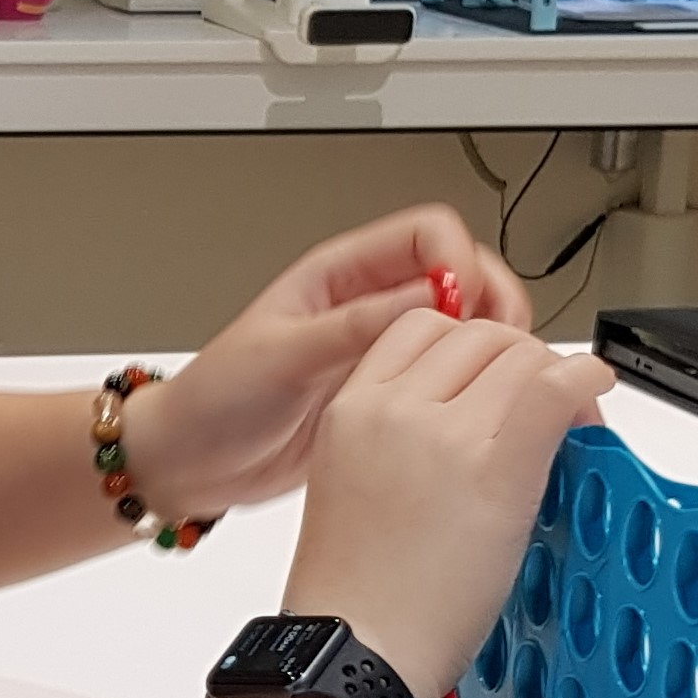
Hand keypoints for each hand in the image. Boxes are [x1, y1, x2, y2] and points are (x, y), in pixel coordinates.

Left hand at [119, 205, 532, 519]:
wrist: (192, 462)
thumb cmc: (216, 400)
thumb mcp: (284, 355)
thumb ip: (355, 326)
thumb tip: (431, 298)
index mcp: (339, 276)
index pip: (425, 235)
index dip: (457, 260)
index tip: (465, 304)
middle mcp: (366, 306)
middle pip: (461, 274)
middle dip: (491, 298)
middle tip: (505, 341)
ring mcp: (381, 351)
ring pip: (463, 327)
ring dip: (490, 342)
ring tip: (499, 374)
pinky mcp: (388, 395)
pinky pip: (446, 377)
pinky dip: (473, 384)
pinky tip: (478, 407)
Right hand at [283, 312, 614, 697]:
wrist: (355, 650)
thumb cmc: (355, 595)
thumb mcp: (354, 486)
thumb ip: (402, 439)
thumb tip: (472, 421)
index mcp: (350, 409)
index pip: (424, 329)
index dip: (472, 348)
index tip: (495, 378)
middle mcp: (393, 407)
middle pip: (479, 336)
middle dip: (520, 361)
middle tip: (542, 403)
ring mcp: (443, 433)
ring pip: (521, 356)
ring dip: (554, 378)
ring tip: (569, 420)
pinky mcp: (494, 467)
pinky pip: (553, 389)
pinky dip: (585, 382)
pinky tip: (593, 395)